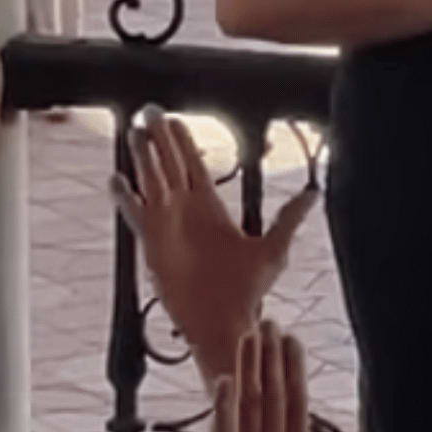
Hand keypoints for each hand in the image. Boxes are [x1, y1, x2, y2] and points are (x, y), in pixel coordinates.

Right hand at [125, 114, 318, 364]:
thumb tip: (313, 193)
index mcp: (210, 209)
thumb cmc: (248, 291)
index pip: (193, 165)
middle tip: (150, 111)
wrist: (224, 320)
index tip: (175, 120)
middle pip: (169, 165)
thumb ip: (288, 218)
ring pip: (150, 181)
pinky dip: (126, 197)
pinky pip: (136, 214)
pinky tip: (117, 178)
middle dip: (160, 139)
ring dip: (142, 157)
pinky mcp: (154, 242)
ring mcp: (167, 225)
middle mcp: (185, 212)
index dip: (183, 143)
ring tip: (134, 131)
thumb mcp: (273, 249)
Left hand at [199, 325, 332, 431]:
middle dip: (271, 354)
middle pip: (274, 390)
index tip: (291, 341)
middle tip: (269, 321)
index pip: (297, 399)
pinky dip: (223, 400)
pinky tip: (224, 377)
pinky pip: (222, 425)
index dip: (293, 366)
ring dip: (248, 365)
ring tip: (248, 335)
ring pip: (249, 399)